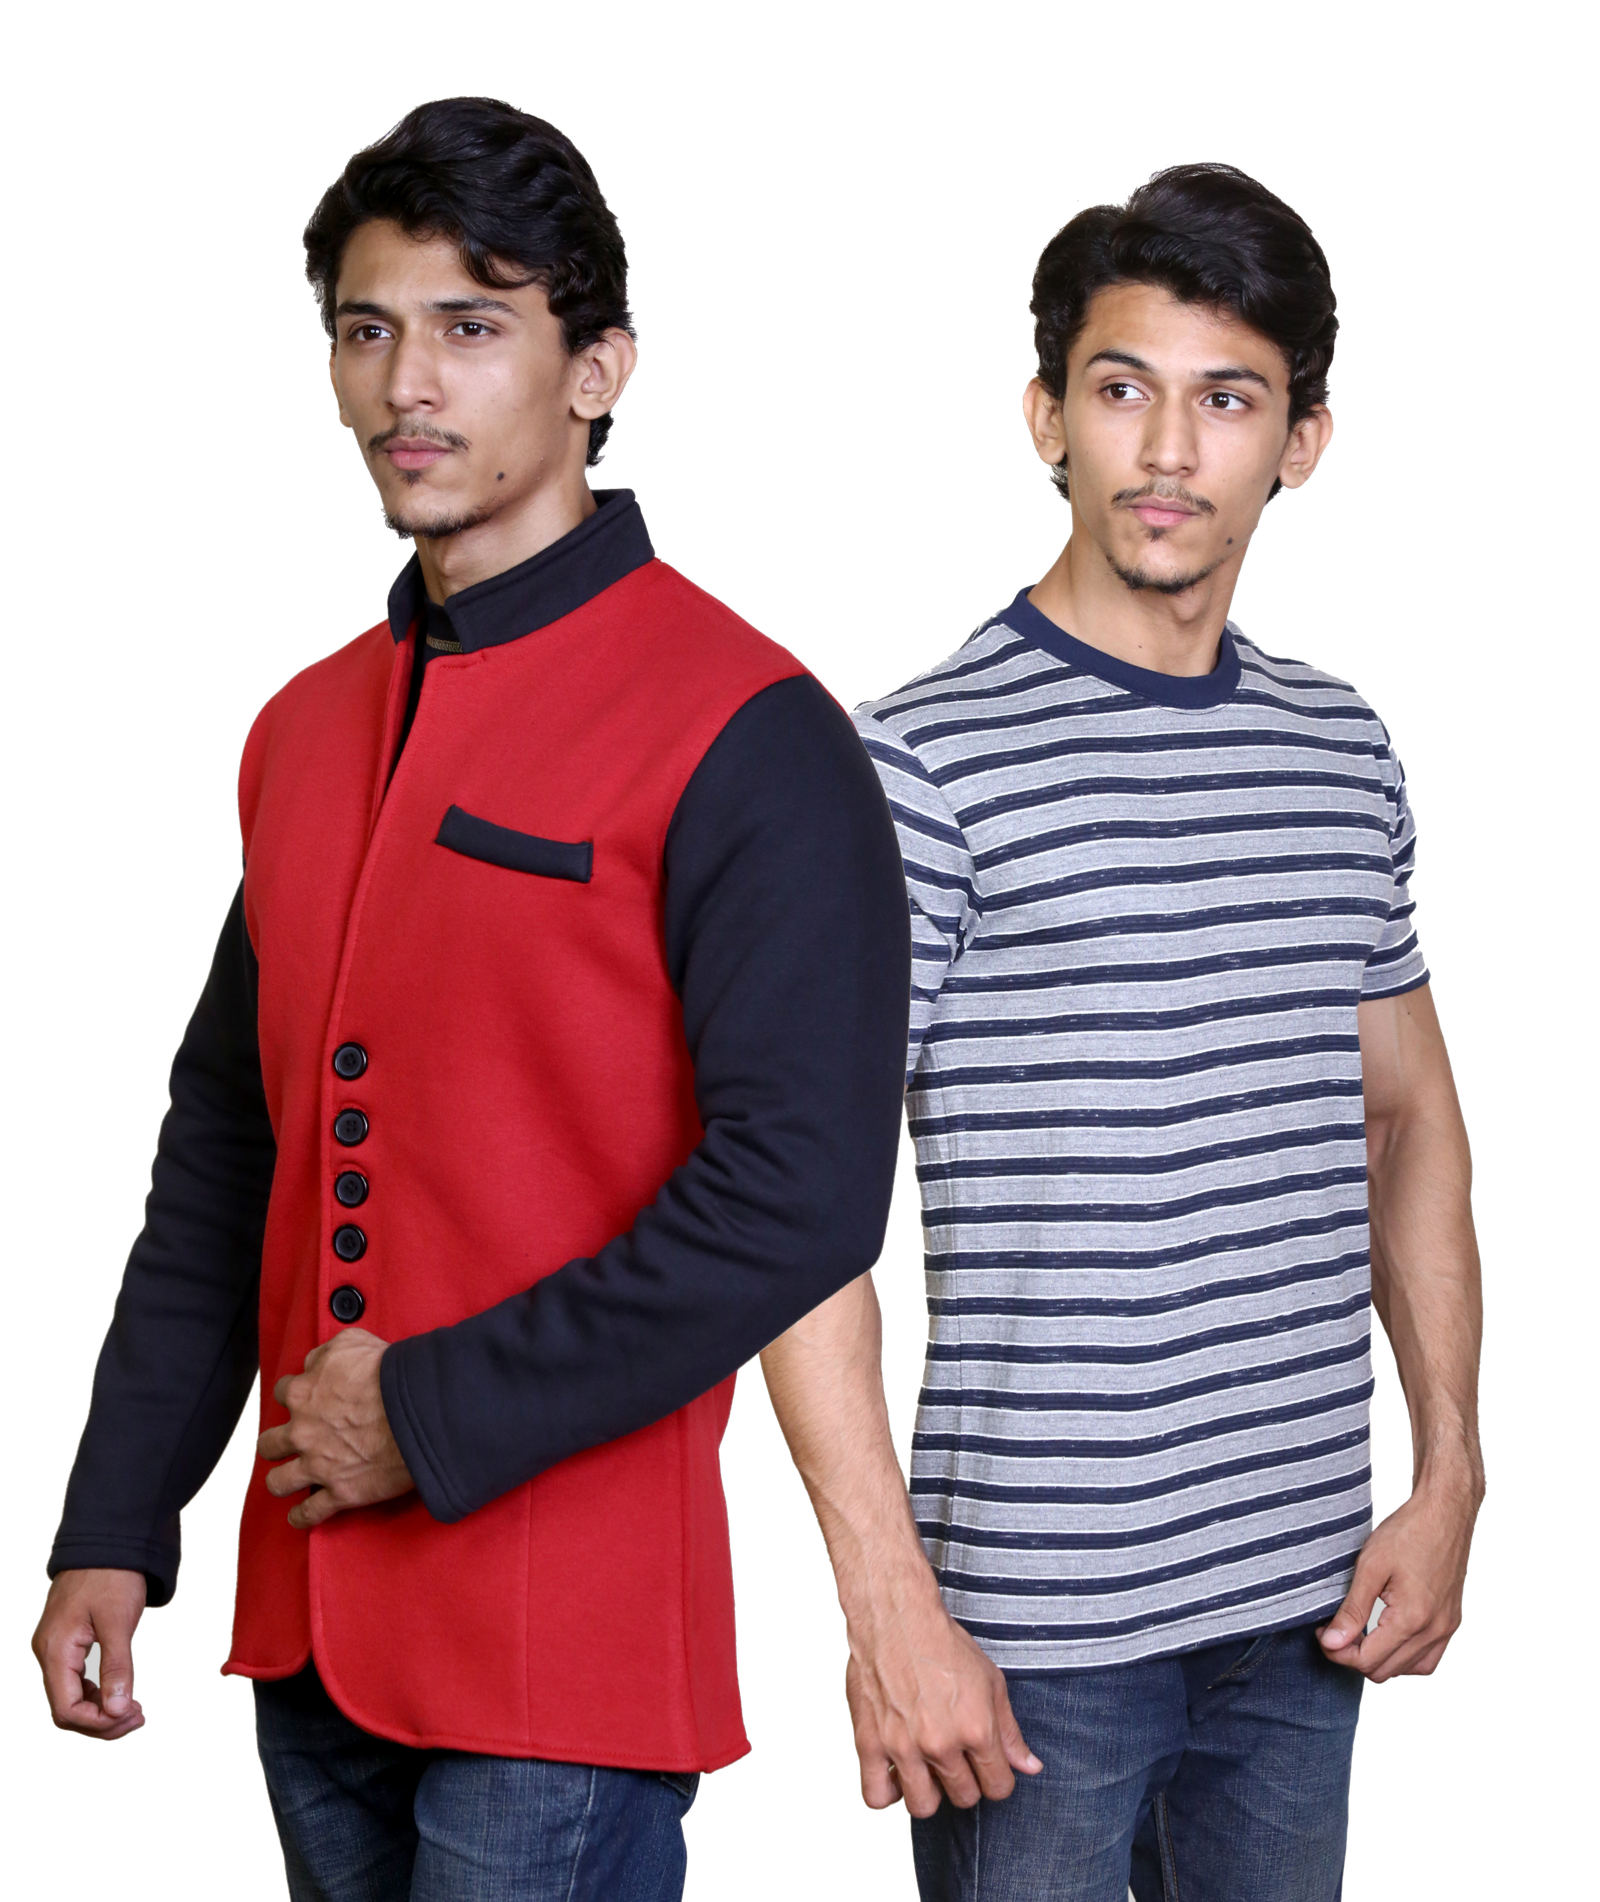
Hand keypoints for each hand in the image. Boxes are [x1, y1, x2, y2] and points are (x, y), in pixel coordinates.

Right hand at [31, 1567, 148, 1738]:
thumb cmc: (112, 1575)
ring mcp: (55, 1647)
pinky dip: (96, 1692)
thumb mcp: (118, 1622)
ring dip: (99, 1709)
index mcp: (55, 1650)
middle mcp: (48, 1653)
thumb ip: (116, 1668)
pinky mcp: (66, 1642)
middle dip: (101, 1720)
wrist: (106, 1539)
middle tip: (137, 1717)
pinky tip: (118, 1693)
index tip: (131, 1716)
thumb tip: (117, 1711)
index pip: (66, 1709)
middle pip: (66, 1708)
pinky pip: (74, 1680)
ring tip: (133, 1710)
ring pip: (70, 1696)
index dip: (98, 1722)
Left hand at [258, 1327, 414, 1528]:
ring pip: (279, 1482)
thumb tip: (313, 1363)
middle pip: (270, 1443)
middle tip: (291, 1442)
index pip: (283, 1392)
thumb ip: (324, 1354)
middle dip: (277, 1443)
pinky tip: (300, 1515)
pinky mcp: (338, 1492)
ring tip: (288, 1480)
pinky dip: (302, 1517)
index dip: (294, 1394)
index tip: (304, 1398)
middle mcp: (302, 1432)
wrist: (416, 1410)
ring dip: (282, 1481)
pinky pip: (309, 1514)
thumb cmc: (387, 1374)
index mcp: (303, 1394)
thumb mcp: (351, 1343)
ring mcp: (317, 1466)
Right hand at [844, 1579, 1042, 1815]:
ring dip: (929, 1792)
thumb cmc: (943, 1643)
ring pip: (924, 1806)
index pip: (998, 1787)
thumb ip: (1009, 1731)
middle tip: (955, 1759)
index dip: (996, 1779)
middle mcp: (941, 1743)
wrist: (895, 1617)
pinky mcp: (870, 1743)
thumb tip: (1030, 1767)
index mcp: (976, 1729)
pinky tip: (896, 1771)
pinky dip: (888, 1791)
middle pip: (964, 1798)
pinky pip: (876, 1795)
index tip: (985, 1767)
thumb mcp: (990, 1681)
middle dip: (965, 1783)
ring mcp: (903, 1746)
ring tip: (927, 1768)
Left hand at [1316, 1469, 1482, 1681]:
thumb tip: (1332, 1643)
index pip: (1367, 1661)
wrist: (1444, 1514)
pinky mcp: (1450, 1623)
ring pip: (1406, 1670)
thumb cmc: (1407, 1533)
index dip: (1338, 1651)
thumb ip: (1352, 1610)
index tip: (1323, 1633)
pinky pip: (1426, 1659)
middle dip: (1354, 1657)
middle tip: (1336, 1631)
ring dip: (1379, 1659)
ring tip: (1359, 1632)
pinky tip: (1386, 1636)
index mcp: (1412, 1620)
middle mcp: (1433, 1632)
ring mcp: (1445, 1630)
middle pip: (1384, 1671)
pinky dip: (1403, 1656)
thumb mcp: (1370, 1567)